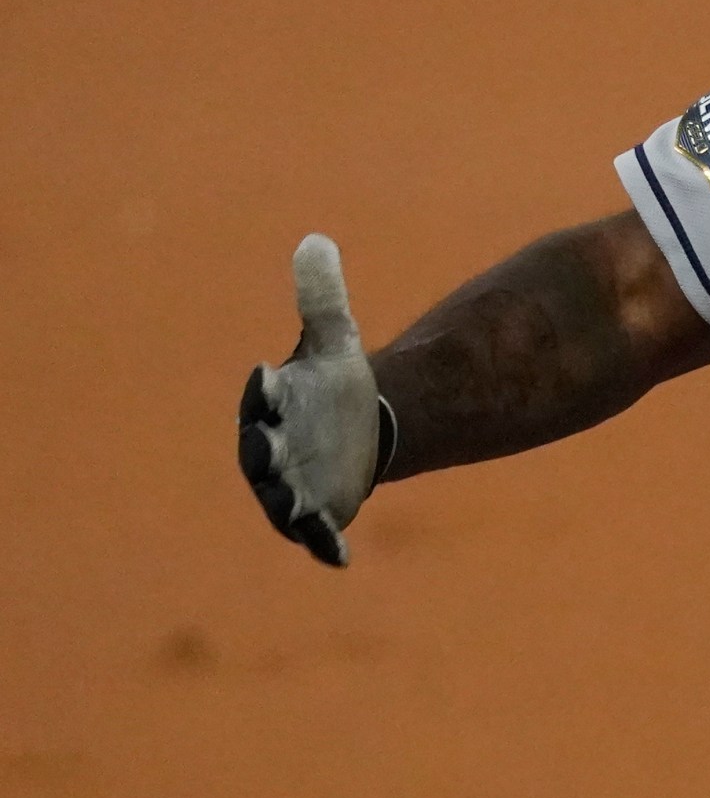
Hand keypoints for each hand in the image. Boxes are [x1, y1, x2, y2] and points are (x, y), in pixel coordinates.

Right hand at [237, 235, 386, 566]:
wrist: (359, 431)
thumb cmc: (334, 388)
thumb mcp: (334, 343)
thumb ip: (322, 298)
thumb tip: (317, 240)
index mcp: (273, 406)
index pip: (261, 397)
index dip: (263, 390)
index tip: (268, 374)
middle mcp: (274, 449)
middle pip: (261, 452)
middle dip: (264, 450)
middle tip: (271, 447)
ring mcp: (293, 485)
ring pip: (282, 499)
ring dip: (286, 504)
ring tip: (296, 509)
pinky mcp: (320, 513)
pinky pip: (317, 534)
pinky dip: (325, 546)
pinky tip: (342, 558)